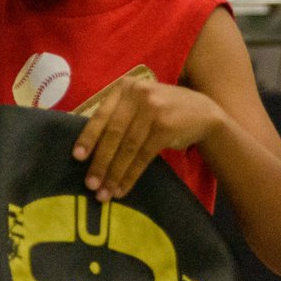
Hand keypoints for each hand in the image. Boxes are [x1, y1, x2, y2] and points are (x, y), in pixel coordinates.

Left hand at [72, 74, 225, 201]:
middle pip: (113, 133)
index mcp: (125, 87)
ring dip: (114, 173)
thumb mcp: (138, 103)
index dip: (88, 137)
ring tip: (104, 193)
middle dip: (100, 161)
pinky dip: (131, 175)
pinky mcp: (166, 127)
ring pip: (128, 147)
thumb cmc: (162, 110)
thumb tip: (88, 147)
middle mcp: (137, 95)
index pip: (101, 115)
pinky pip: (143, 156)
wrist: (203, 112)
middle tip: (90, 183)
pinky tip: (122, 188)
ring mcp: (153, 109)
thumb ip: (117, 115)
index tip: (77, 157)